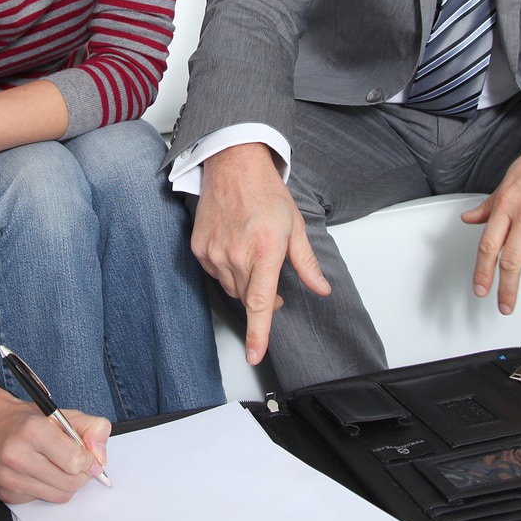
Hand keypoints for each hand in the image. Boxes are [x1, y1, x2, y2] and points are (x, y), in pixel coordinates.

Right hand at [0, 397, 111, 503]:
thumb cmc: (27, 420)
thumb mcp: (65, 414)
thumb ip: (92, 428)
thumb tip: (100, 458)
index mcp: (32, 431)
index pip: (75, 461)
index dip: (87, 459)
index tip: (86, 455)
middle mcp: (17, 455)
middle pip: (70, 483)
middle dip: (80, 474)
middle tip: (76, 462)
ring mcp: (9, 477)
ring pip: (59, 496)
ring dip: (66, 483)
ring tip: (57, 465)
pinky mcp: (6, 493)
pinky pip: (43, 500)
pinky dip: (48, 489)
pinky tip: (40, 472)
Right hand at [192, 143, 328, 365]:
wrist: (233, 166)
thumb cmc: (266, 193)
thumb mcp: (295, 226)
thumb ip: (306, 263)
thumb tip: (321, 288)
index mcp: (264, 250)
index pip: (260, 302)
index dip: (258, 333)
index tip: (255, 354)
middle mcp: (236, 254)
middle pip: (247, 298)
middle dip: (262, 297)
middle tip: (271, 277)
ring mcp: (214, 252)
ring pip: (231, 287)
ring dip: (244, 282)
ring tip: (252, 254)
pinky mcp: (199, 248)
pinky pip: (215, 273)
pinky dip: (227, 269)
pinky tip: (234, 248)